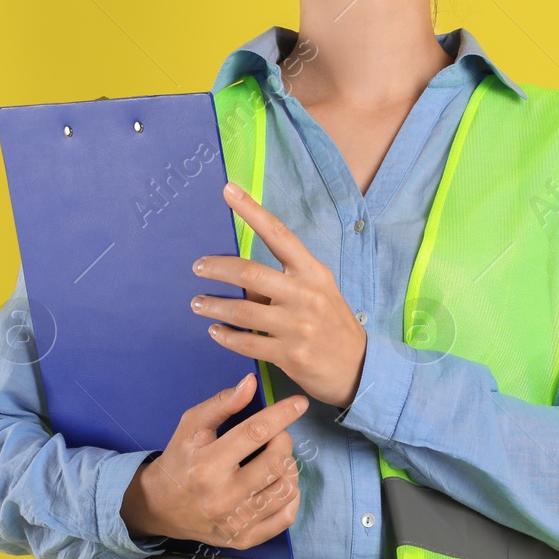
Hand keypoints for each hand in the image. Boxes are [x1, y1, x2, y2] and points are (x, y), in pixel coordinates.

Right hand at [121, 373, 305, 549]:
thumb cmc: (179, 460)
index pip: (255, 434)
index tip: (298, 403)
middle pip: (277, 463)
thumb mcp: (191, 426)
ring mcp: (235, 523)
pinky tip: (279, 483)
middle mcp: (222, 497)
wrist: (160, 506)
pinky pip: (286, 517)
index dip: (282, 415)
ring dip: (289, 467)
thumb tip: (251, 383)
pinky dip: (291, 496)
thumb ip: (222, 403)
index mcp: (207, 465)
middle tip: (277, 435)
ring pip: (286, 489)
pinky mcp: (244, 540)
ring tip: (277, 459)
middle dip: (285, 441)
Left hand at [191, 181, 367, 407]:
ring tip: (198, 303)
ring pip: (242, 311)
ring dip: (213, 305)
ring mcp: (298, 326)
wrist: (361, 367)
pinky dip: (226, 336)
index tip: (228, 191)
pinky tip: (215, 331)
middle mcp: (305, 294)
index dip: (251, 210)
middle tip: (198, 267)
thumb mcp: (318, 293)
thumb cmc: (333, 324)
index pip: (279, 234)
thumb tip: (242, 278)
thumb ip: (284, 282)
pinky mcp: (290, 355)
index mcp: (313, 272)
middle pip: (250, 272)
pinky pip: (247, 343)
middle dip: (217, 267)